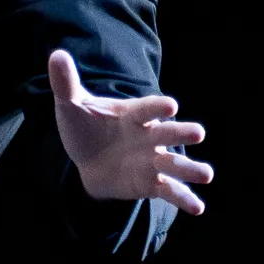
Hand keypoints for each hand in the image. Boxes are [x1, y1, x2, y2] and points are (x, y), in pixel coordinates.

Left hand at [47, 48, 211, 216]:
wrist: (86, 159)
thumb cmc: (85, 127)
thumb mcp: (71, 105)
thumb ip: (66, 82)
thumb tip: (56, 54)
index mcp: (133, 114)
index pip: (147, 108)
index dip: (157, 107)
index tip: (171, 106)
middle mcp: (149, 136)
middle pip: (168, 133)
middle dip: (182, 133)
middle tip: (199, 133)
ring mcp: (153, 160)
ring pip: (175, 164)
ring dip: (190, 168)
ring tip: (206, 174)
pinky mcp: (151, 183)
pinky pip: (170, 191)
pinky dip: (184, 199)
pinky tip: (198, 208)